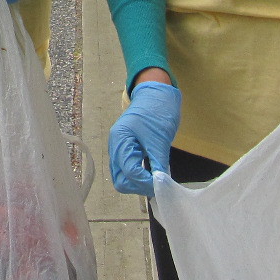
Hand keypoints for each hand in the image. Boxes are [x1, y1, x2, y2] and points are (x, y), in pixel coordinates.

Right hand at [108, 80, 179, 196]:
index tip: (163, 183)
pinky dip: (139, 175)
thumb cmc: (156, 111)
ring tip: (157, 178)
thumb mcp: (159, 138)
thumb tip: (161, 183)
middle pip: (121, 179)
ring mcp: (119, 149)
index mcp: (120, 140)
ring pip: (123, 177)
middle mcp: (116, 147)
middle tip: (158, 183)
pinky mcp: (126, 150)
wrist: (156, 94)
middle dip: (139, 186)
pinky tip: (152, 173)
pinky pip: (128, 170)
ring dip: (139, 182)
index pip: (129, 172)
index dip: (146, 181)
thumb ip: (158, 162)